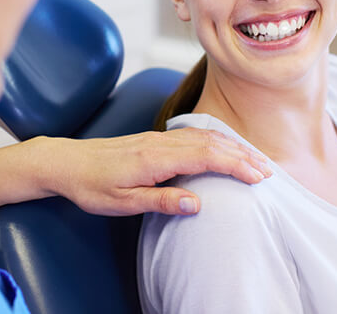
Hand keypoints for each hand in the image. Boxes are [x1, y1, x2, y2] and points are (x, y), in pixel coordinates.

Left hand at [41, 128, 271, 215]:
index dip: (235, 165)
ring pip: (204, 135)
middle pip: (211, 142)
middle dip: (242, 155)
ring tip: (254, 158)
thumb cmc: (92, 185)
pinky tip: (223, 146)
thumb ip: (160, 200)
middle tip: (267, 170)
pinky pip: (193, 134)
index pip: (206, 156)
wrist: (69, 161)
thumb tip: (197, 203)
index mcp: (155, 158)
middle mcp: (161, 142)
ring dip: (232, 145)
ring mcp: (159, 137)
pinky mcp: (155, 139)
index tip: (258, 176)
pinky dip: (215, 140)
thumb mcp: (122, 202)